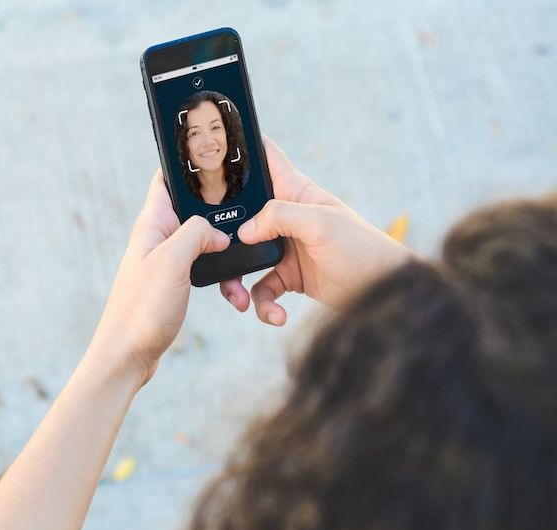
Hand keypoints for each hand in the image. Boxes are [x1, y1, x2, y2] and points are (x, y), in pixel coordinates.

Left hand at [90, 168, 229, 388]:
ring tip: (242, 264)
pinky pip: (204, 269)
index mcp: (152, 224)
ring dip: (225, 251)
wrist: (127, 355)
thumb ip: (196, 233)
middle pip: (193, 209)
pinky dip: (221, 277)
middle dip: (220, 208)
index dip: (186, 162)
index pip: (167, 179)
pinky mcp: (174, 283)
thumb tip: (218, 232)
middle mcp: (158, 238)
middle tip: (247, 207)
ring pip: (204, 242)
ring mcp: (166, 261)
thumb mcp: (172, 261)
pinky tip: (232, 291)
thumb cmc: (141, 309)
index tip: (213, 151)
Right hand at [220, 136, 415, 324]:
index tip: (213, 148)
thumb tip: (244, 231)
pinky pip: (262, 289)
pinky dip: (263, 304)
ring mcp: (284, 247)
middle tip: (212, 250)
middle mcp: (285, 217)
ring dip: (236, 282)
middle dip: (223, 234)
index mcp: (295, 192)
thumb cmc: (362, 249)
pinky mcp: (288, 276)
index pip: (265, 158)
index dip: (242, 148)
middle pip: (241, 215)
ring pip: (244, 258)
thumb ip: (280, 216)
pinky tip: (276, 315)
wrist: (383, 293)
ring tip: (240, 300)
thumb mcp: (321, 224)